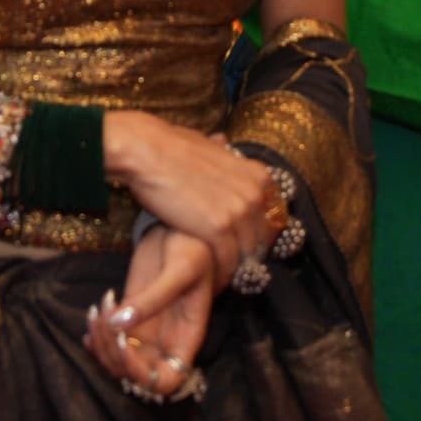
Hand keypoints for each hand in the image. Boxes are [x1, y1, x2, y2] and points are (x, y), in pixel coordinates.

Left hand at [90, 224, 217, 399]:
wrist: (181, 225)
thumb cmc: (194, 247)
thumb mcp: (180, 269)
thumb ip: (152, 299)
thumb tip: (120, 325)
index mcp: (185, 339)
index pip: (166, 382)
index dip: (142, 376)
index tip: (126, 344)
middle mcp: (165, 342)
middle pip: (135, 377)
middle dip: (114, 357)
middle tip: (107, 321)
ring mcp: (145, 331)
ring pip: (117, 362)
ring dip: (101, 346)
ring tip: (99, 311)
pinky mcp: (128, 316)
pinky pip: (109, 343)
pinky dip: (95, 340)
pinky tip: (92, 320)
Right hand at [101, 112, 277, 286]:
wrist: (148, 152)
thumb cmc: (172, 147)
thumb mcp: (211, 145)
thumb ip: (225, 154)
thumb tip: (223, 143)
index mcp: (258, 176)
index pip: (272, 220)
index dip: (260, 236)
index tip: (246, 247)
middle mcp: (255, 195)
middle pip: (262, 240)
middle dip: (248, 256)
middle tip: (231, 266)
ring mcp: (239, 212)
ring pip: (247, 255)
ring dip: (234, 268)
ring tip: (220, 276)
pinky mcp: (218, 229)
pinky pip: (227, 260)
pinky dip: (220, 273)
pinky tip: (209, 277)